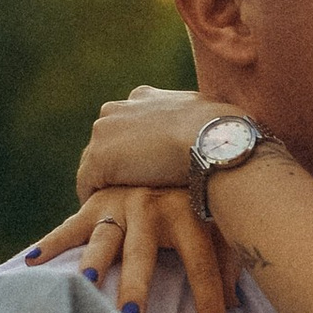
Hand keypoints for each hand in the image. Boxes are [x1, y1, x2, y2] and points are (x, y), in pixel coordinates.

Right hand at [29, 185, 236, 312]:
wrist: (188, 136)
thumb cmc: (209, 192)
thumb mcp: (223, 222)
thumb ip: (228, 261)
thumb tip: (236, 306)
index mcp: (186, 214)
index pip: (201, 263)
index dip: (210, 298)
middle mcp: (151, 208)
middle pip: (142, 254)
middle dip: (136, 286)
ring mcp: (121, 203)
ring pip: (105, 240)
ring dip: (94, 262)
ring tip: (85, 284)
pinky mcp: (99, 201)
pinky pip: (72, 226)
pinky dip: (52, 244)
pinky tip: (33, 263)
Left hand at [77, 90, 218, 196]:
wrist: (214, 141)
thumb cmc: (224, 133)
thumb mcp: (209, 118)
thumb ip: (197, 123)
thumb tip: (218, 135)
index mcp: (145, 97)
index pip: (128, 123)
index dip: (135, 147)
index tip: (144, 167)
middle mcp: (119, 108)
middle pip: (107, 141)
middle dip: (116, 163)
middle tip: (127, 190)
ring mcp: (105, 132)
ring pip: (94, 163)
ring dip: (105, 182)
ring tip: (115, 207)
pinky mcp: (99, 159)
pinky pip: (87, 184)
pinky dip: (95, 199)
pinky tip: (109, 216)